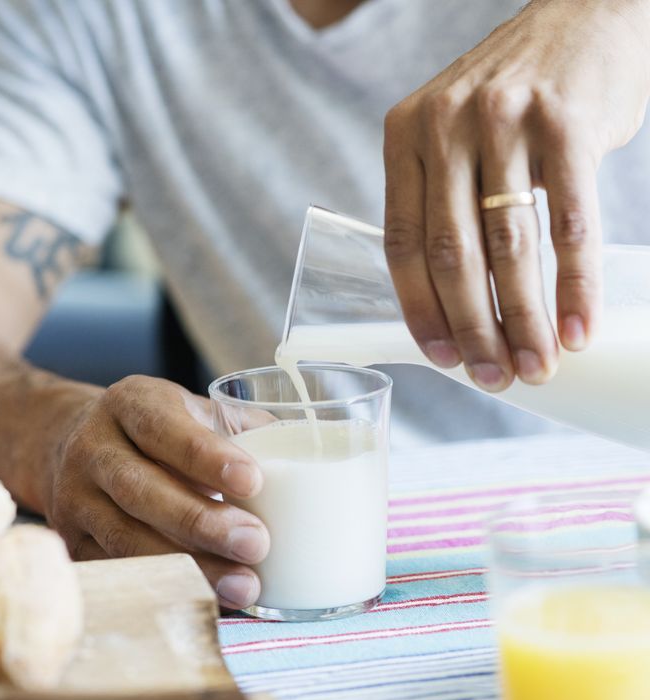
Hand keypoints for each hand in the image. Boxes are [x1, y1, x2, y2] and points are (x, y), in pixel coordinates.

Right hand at [46, 375, 268, 609]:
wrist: (75, 444)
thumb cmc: (156, 429)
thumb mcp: (188, 409)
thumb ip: (239, 426)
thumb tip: (302, 447)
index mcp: (129, 404)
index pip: (163, 428)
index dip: (206, 456)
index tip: (254, 481)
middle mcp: (92, 448)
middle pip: (141, 489)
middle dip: (202, 522)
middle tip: (256, 543)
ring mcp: (74, 498)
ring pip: (127, 537)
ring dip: (188, 565)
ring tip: (244, 585)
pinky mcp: (73, 542)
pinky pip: (118, 570)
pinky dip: (164, 585)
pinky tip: (208, 596)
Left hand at [383, 0, 649, 390]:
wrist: (582, 16)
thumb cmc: (511, 98)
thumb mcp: (451, 136)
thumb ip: (440, 202)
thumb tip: (450, 302)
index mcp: (405, 139)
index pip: (402, 244)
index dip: (420, 310)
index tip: (441, 358)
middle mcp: (445, 128)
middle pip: (452, 255)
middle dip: (473, 329)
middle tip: (494, 377)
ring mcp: (504, 122)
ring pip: (508, 247)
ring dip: (523, 319)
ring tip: (535, 365)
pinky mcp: (565, 123)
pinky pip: (568, 223)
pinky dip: (574, 284)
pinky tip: (577, 327)